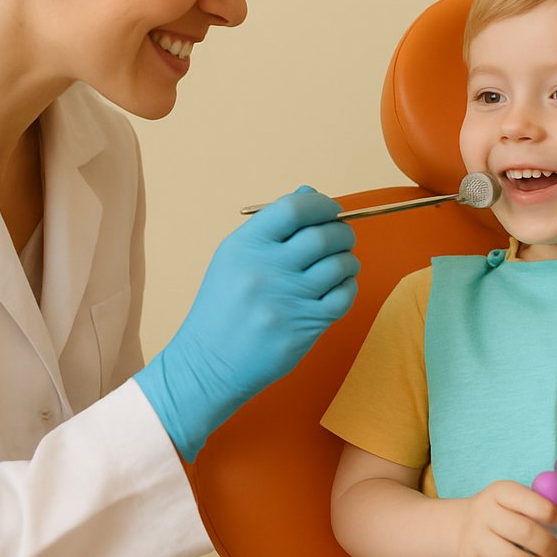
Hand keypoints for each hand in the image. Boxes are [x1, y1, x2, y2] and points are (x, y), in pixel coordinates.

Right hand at [135, 187, 358, 460]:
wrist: (208, 364)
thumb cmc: (223, 308)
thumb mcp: (233, 260)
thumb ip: (272, 227)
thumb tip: (309, 192)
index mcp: (244, 246)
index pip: (293, 208)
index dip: (321, 204)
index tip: (330, 210)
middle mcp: (265, 269)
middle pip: (323, 236)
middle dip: (342, 233)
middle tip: (341, 239)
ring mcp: (285, 300)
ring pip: (339, 266)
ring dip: (347, 261)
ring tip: (339, 266)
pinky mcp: (302, 327)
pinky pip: (343, 297)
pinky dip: (348, 288)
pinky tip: (337, 288)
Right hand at [453, 480, 556, 556]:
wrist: (461, 527)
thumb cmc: (502, 515)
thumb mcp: (517, 502)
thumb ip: (544, 513)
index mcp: (499, 493)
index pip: (524, 498)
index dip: (547, 511)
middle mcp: (483, 514)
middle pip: (524, 532)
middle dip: (550, 547)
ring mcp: (473, 541)